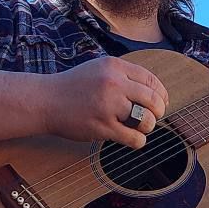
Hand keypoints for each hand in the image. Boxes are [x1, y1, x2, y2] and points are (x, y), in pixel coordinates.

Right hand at [45, 57, 168, 148]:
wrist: (46, 101)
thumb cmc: (74, 86)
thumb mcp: (99, 69)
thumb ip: (124, 76)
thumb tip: (154, 91)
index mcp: (115, 66)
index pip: (151, 80)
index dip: (161, 94)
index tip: (161, 103)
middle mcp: (114, 83)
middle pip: (153, 100)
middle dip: (158, 112)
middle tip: (152, 118)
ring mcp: (108, 105)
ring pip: (146, 120)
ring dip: (147, 127)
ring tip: (138, 127)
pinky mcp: (102, 127)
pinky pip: (134, 138)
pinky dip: (138, 141)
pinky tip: (132, 139)